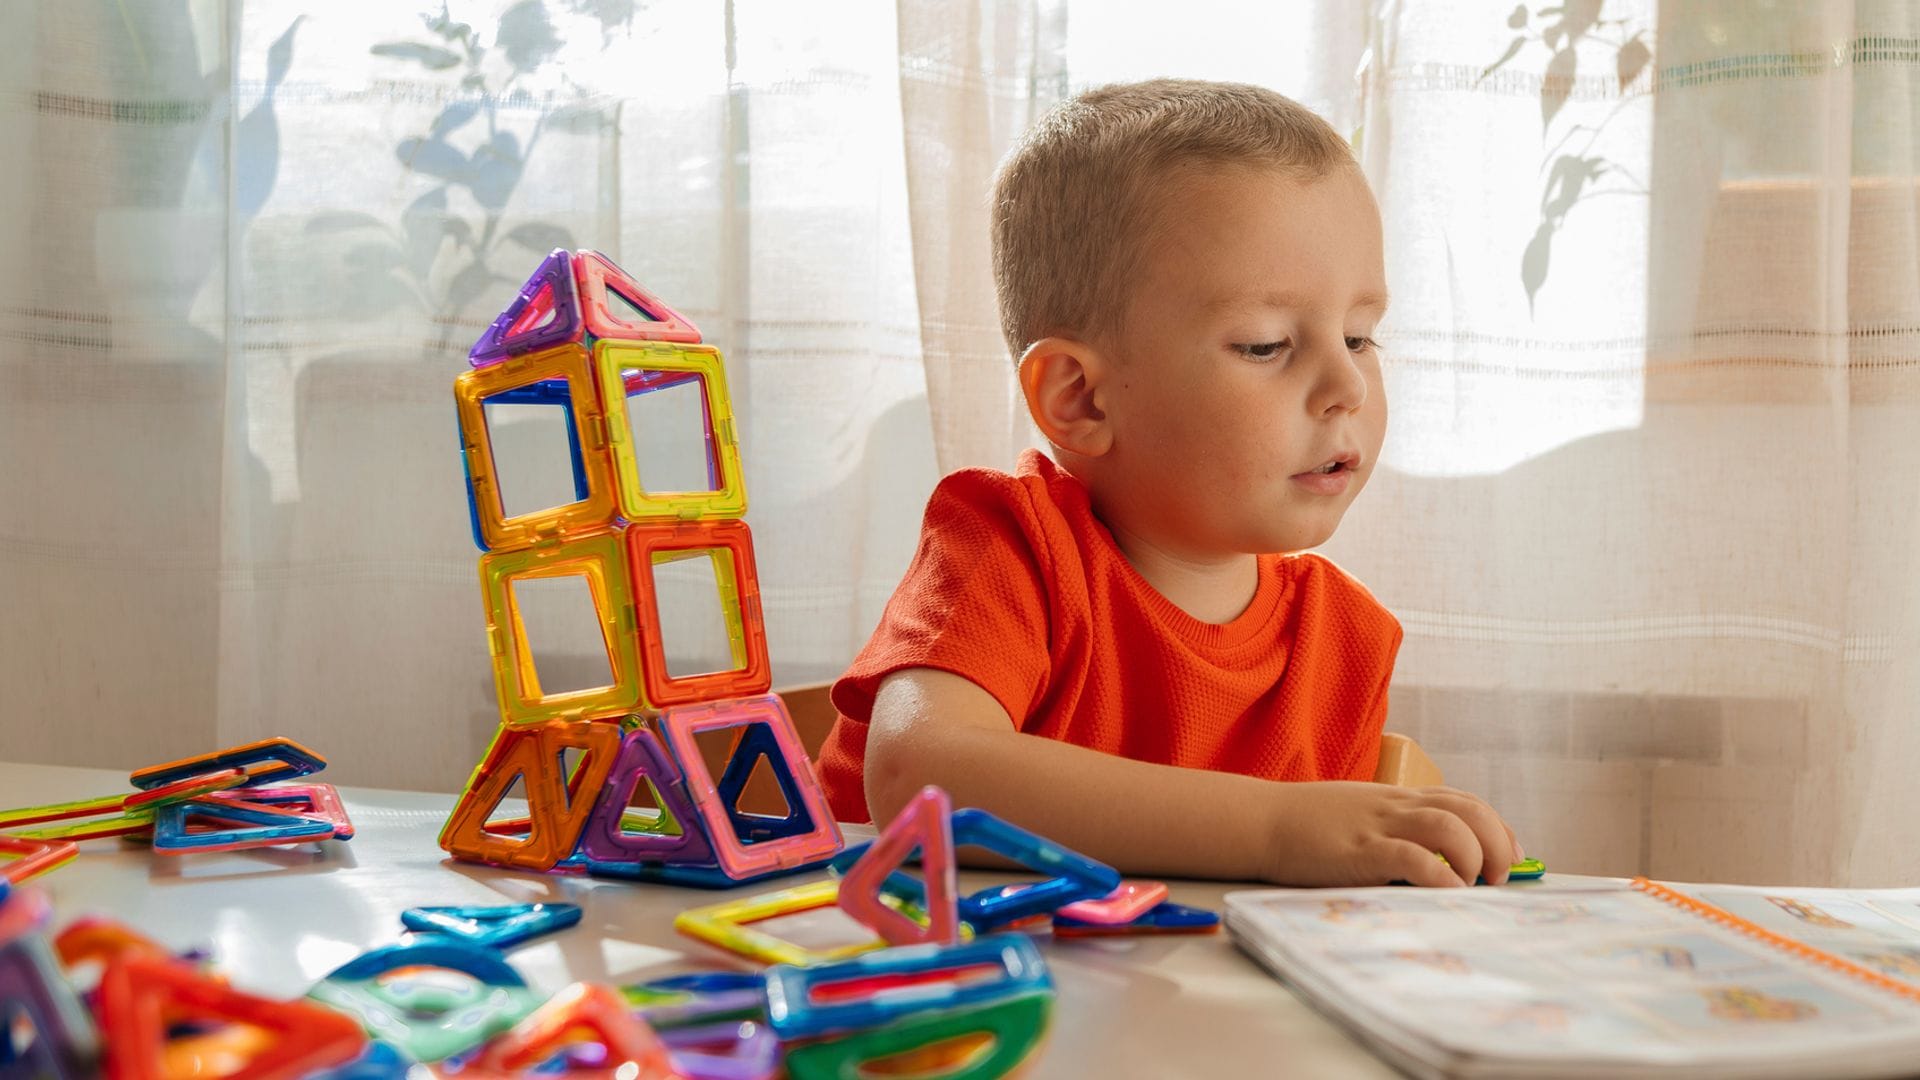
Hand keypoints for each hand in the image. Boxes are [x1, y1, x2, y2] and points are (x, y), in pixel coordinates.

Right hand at [1261, 781, 1522, 887]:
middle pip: (1469, 810)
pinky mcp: (1359, 851)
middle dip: (1497, 844)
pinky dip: (1438, 875)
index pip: (1465, 801)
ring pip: (1450, 827)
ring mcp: (1379, 826)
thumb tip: (1431, 859)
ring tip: (1471, 886)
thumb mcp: (1360, 814)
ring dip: (1474, 858)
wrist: (1260, 821)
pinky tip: (1445, 892)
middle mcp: (1396, 807)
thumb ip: (1394, 827)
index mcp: (1398, 798)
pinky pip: (1411, 857)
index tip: (1509, 856)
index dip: (1497, 828)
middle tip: (1497, 878)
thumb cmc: (1307, 825)